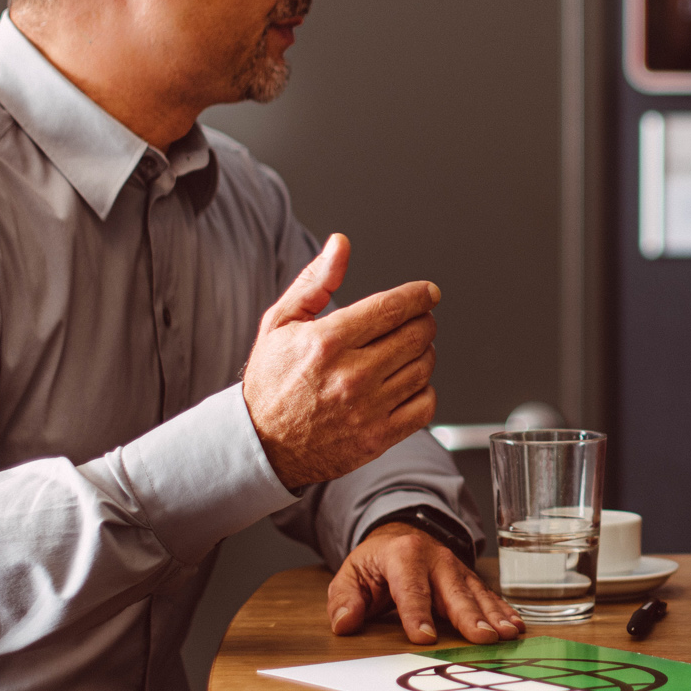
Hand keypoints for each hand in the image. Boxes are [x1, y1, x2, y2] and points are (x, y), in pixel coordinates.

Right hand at [244, 234, 439, 490]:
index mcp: (327, 343)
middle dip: (422, 321)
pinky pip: (425, 405)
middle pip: (417, 335)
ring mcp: (367, 410)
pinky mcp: (379, 438)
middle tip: (415, 321)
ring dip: (422, 354)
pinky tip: (404, 383)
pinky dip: (424, 390)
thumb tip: (340, 245)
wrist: (261, 444)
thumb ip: (315, 281)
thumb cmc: (271, 382)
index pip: (393, 308)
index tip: (429, 293)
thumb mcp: (281, 323)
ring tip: (403, 352)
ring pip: (424, 367)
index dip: (419, 295)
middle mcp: (351, 376)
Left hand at [327, 519, 521, 644]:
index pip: (410, 589)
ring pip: (476, 593)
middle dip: (469, 615)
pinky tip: (515, 626)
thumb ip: (344, 600)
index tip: (423, 639)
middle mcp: (436, 559)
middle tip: (483, 637)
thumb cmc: (374, 564)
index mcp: (403, 555)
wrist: (399, 537)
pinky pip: (488, 595)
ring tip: (506, 634)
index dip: (416, 614)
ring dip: (493, 615)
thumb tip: (345, 623)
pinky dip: (503, 611)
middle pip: (453, 591)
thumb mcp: (350, 576)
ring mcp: (456, 569)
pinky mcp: (469, 579)